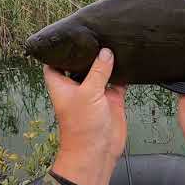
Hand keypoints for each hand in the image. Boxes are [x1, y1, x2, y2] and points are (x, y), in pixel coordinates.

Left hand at [44, 48, 126, 184]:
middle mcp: (78, 86)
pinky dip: (123, 73)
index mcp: (62, 84)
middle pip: (81, 64)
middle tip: (97, 32)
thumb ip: (98, 71)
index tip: (69, 35)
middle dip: (89, 52)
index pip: (55, 63)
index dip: (60, 50)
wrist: (98, 151)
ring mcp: (95, 92)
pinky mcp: (112, 99)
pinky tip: (129, 59)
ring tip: (114, 40)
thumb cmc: (82, 126)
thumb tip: (106, 52)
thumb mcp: (88, 93)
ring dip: (107, 61)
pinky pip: (118, 82)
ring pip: (101, 71)